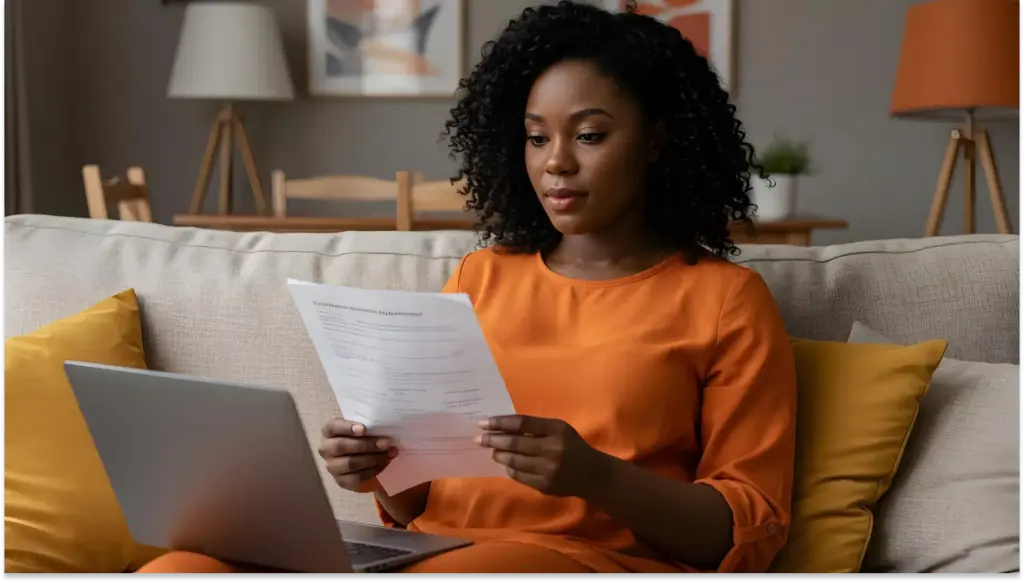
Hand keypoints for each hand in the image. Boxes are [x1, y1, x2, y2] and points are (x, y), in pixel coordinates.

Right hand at [318, 418, 397, 492]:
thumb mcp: (361, 428)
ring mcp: (332, 466)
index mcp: (329, 431)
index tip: (364, 429)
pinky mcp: (341, 481)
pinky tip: (385, 463)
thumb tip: (385, 426)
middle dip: (366, 445)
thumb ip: (367, 426)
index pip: (333, 427)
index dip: (347, 428)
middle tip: (385, 443)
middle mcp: (326, 448)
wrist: (360, 460)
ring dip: (373, 458)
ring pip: (350, 463)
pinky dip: (373, 470)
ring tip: (389, 453)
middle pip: (342, 446)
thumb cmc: (360, 438)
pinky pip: (357, 477)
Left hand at [476, 415, 608, 497]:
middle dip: (493, 440)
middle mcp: (552, 448)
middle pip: (515, 442)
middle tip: (479, 439)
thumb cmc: (572, 446)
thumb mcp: (559, 430)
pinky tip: (506, 464)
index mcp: (556, 429)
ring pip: (514, 461)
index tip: (483, 423)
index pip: (521, 424)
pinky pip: (519, 476)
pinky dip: (510, 468)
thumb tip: (502, 428)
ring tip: (492, 451)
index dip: (500, 423)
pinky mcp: (545, 485)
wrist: (592, 474)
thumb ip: (535, 427)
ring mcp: (548, 469)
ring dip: (499, 455)